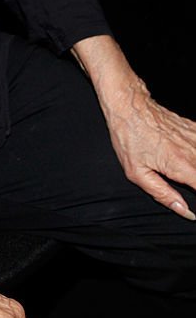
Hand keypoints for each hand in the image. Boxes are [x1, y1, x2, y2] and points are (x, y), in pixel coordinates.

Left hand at [72, 35, 195, 218]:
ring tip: (188, 175)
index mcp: (181, 166)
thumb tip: (184, 211)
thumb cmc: (129, 137)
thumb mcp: (137, 173)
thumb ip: (163, 194)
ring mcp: (195, 138)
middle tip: (188, 184)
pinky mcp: (194, 128)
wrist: (128, 106)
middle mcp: (193, 151)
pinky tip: (191, 160)